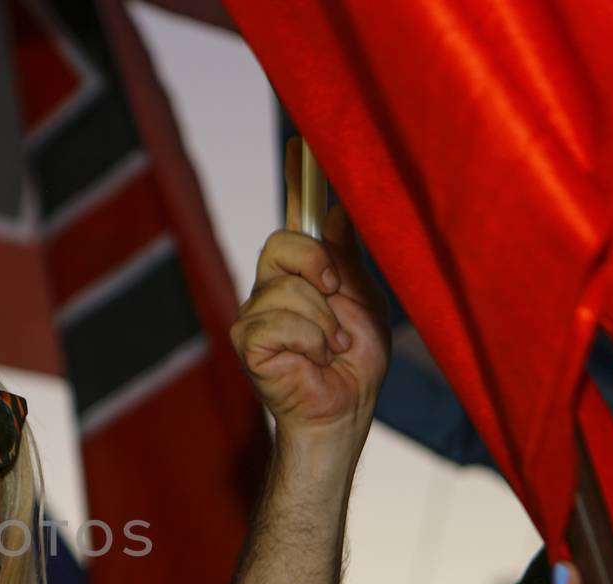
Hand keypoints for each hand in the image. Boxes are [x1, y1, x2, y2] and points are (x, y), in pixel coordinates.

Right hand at [230, 140, 389, 453]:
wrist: (344, 410)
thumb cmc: (356, 363)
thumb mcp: (364, 300)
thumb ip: (349, 258)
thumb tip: (341, 209)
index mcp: (303, 272)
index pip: (297, 218)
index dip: (297, 180)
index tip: (302, 144)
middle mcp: (272, 286)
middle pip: (283, 242)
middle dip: (319, 267)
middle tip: (337, 298)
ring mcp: (254, 313)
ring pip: (288, 288)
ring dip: (325, 322)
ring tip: (331, 348)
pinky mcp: (247, 341)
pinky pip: (279, 319)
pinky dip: (310, 341)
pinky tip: (313, 360)